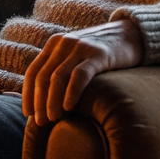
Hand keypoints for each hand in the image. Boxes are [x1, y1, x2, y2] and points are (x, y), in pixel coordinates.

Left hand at [22, 18, 143, 125]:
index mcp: (54, 45)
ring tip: (52, 119)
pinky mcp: (98, 54)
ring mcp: (80, 47)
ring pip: (58, 77)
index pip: (33, 72)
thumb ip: (61, 69)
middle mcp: (63, 43)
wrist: (131, 35)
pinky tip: (68, 107)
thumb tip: (45, 101)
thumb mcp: (76, 57)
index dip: (28, 94)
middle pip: (43, 76)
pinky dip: (71, 92)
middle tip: (40, 123)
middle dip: (39, 102)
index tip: (28, 114)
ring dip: (52, 101)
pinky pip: (79, 75)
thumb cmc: (102, 54)